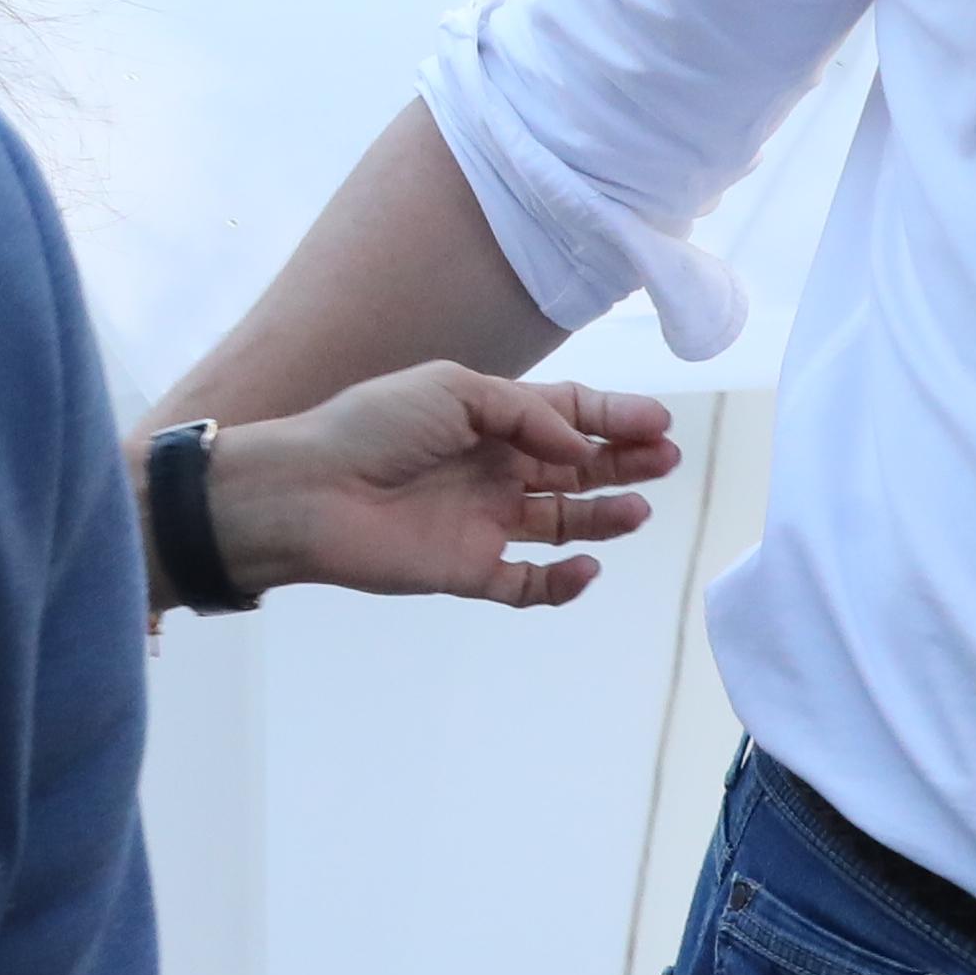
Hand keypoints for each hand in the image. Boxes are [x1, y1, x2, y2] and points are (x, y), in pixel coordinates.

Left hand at [197, 364, 676, 612]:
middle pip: (573, 468)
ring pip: (560, 522)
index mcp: (485, 420)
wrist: (308, 492)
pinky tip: (588, 565)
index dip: (612, 419)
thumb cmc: (371, 428)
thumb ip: (526, 413)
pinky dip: (562, 582)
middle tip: (667, 459)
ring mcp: (480, 522)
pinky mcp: (467, 570)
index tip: (658, 422)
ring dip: (605, 516)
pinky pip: (527, 584)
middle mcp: (489, 470)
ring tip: (641, 509)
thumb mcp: (453, 390)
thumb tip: (580, 443)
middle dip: (622, 463)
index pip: (563, 416)